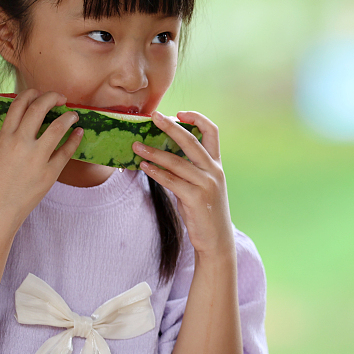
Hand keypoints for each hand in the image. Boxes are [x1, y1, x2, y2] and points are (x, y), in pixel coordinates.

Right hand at [0, 89, 81, 228]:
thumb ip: (11, 137)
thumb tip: (27, 122)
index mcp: (5, 137)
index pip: (19, 104)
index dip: (32, 94)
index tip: (40, 93)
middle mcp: (20, 143)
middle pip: (39, 108)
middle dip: (52, 97)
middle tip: (62, 98)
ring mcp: (36, 158)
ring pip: (57, 127)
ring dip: (68, 117)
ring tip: (74, 115)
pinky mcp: (49, 173)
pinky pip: (66, 151)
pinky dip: (74, 139)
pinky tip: (79, 133)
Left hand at [133, 111, 234, 259]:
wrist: (217, 240)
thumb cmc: (204, 211)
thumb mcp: (201, 185)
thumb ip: (188, 170)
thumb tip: (161, 156)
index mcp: (216, 164)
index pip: (212, 131)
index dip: (196, 118)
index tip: (178, 113)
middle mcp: (214, 170)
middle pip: (191, 141)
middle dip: (171, 127)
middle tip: (153, 116)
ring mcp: (206, 184)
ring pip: (177, 161)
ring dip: (154, 152)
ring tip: (136, 145)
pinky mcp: (196, 198)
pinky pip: (172, 180)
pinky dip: (156, 172)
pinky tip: (143, 167)